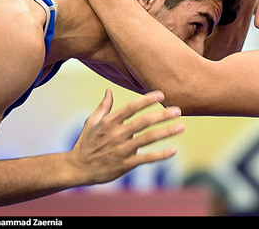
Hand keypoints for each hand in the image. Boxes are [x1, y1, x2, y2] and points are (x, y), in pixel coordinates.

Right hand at [67, 90, 182, 185]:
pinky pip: (146, 159)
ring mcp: (121, 150)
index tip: (162, 94)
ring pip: (148, 139)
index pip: (131, 107)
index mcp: (109, 122)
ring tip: (181, 127)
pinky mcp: (125, 164)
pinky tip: (173, 150)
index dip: (147, 100)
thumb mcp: (91, 122)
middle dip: (163, 115)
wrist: (78, 168)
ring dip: (166, 132)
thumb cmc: (86, 143)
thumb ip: (103, 107)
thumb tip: (109, 90)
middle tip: (178, 110)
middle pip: (144, 122)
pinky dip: (160, 155)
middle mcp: (117, 134)